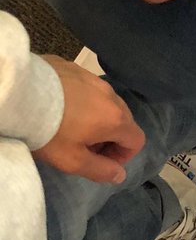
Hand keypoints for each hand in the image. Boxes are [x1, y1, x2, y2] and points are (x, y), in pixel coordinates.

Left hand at [32, 56, 145, 183]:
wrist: (14, 93)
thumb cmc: (48, 131)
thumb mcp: (73, 161)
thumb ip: (101, 171)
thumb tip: (119, 175)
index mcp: (116, 119)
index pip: (136, 140)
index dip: (123, 156)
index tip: (102, 161)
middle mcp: (110, 95)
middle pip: (122, 119)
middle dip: (110, 136)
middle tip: (85, 145)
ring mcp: (90, 77)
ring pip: (103, 101)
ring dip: (95, 116)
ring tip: (71, 123)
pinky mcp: (70, 65)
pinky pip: (84, 86)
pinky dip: (79, 98)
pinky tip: (58, 105)